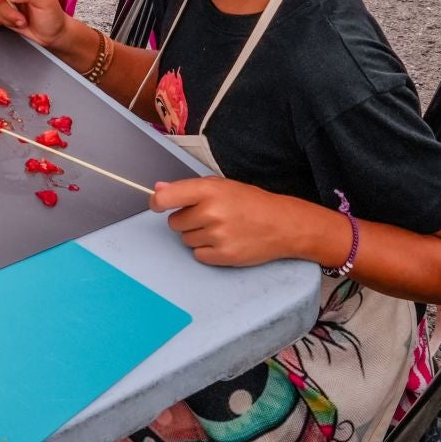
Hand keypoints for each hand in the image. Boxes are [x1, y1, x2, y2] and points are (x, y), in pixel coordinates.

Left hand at [151, 177, 326, 267]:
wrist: (283, 224)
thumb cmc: (251, 203)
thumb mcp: (221, 186)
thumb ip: (188, 188)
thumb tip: (158, 189)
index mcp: (208, 190)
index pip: (166, 198)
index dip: (156, 203)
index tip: (157, 206)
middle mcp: (211, 212)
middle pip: (174, 223)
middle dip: (186, 221)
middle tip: (209, 217)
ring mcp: (218, 235)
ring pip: (185, 240)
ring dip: (197, 236)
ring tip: (220, 229)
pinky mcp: (225, 255)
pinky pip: (198, 255)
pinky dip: (207, 251)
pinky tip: (224, 241)